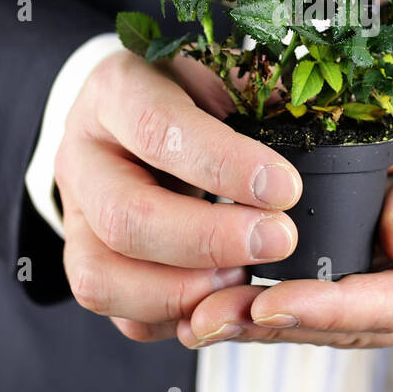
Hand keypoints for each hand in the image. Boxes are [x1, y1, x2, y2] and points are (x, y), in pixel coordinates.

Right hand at [55, 49, 308, 341]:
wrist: (134, 116)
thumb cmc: (187, 92)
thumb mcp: (220, 72)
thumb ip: (257, 95)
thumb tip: (315, 126)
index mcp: (116, 91)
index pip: (158, 129)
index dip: (223, 166)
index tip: (285, 190)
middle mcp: (83, 156)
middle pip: (125, 217)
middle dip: (209, 241)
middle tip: (277, 242)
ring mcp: (77, 217)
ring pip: (102, 278)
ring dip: (183, 292)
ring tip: (244, 280)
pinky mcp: (85, 263)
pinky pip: (116, 312)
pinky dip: (171, 319)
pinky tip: (219, 299)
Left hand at [179, 87, 392, 349]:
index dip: (328, 306)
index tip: (266, 303)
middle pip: (355, 325)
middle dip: (277, 325)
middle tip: (205, 319)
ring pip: (337, 323)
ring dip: (266, 322)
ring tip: (200, 316)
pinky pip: (335, 302)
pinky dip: (282, 302)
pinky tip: (228, 295)